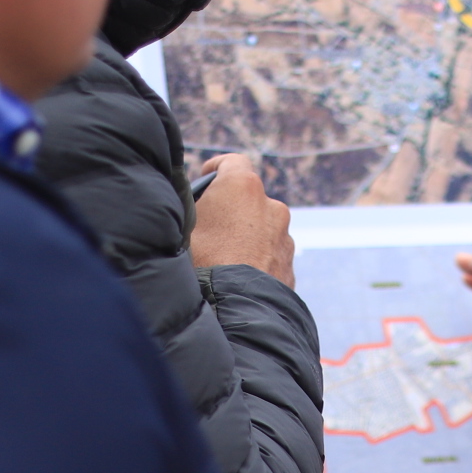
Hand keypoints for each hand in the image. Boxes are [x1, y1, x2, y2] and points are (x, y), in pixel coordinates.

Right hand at [188, 155, 293, 285]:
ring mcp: (285, 236)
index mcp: (243, 187)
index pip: (232, 161)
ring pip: (261, 228)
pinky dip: (255, 258)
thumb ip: (187, 209)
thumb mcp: (181, 229)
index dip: (216, 168)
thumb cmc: (201, 265)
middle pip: (247, 198)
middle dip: (230, 208)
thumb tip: (184, 206)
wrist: (235, 311)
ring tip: (221, 258)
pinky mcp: (289, 264)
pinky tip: (235, 276)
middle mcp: (272, 206)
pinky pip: (269, 254)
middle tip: (207, 228)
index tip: (205, 178)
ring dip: (245, 235)